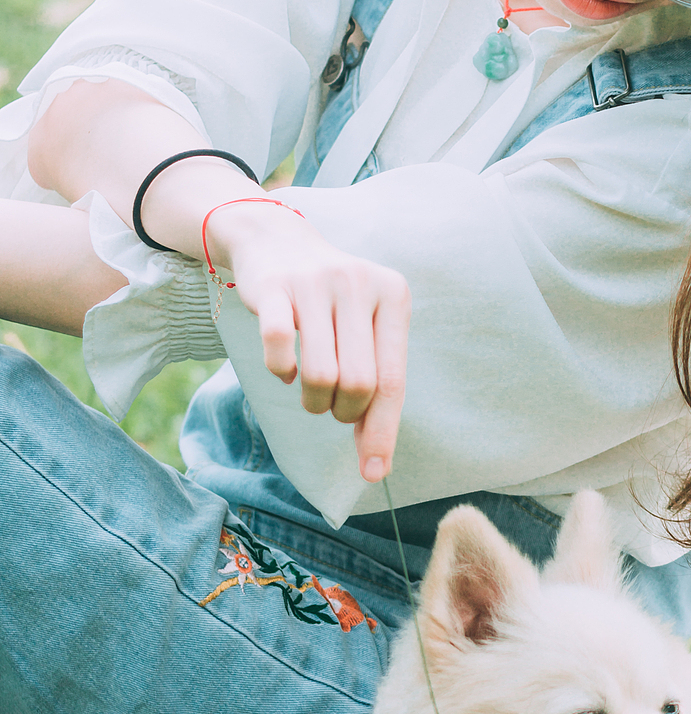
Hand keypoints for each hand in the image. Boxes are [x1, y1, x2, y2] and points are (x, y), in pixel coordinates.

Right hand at [209, 201, 409, 480]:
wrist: (276, 240)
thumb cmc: (331, 302)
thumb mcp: (365, 329)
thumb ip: (376, 385)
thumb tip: (376, 463)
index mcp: (393, 295)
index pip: (392, 380)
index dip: (382, 431)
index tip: (372, 472)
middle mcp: (359, 284)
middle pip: (358, 384)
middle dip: (342, 411)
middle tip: (330, 406)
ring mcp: (315, 282)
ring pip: (320, 374)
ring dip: (312, 399)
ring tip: (310, 390)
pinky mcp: (274, 287)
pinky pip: (278, 351)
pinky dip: (280, 373)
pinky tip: (284, 367)